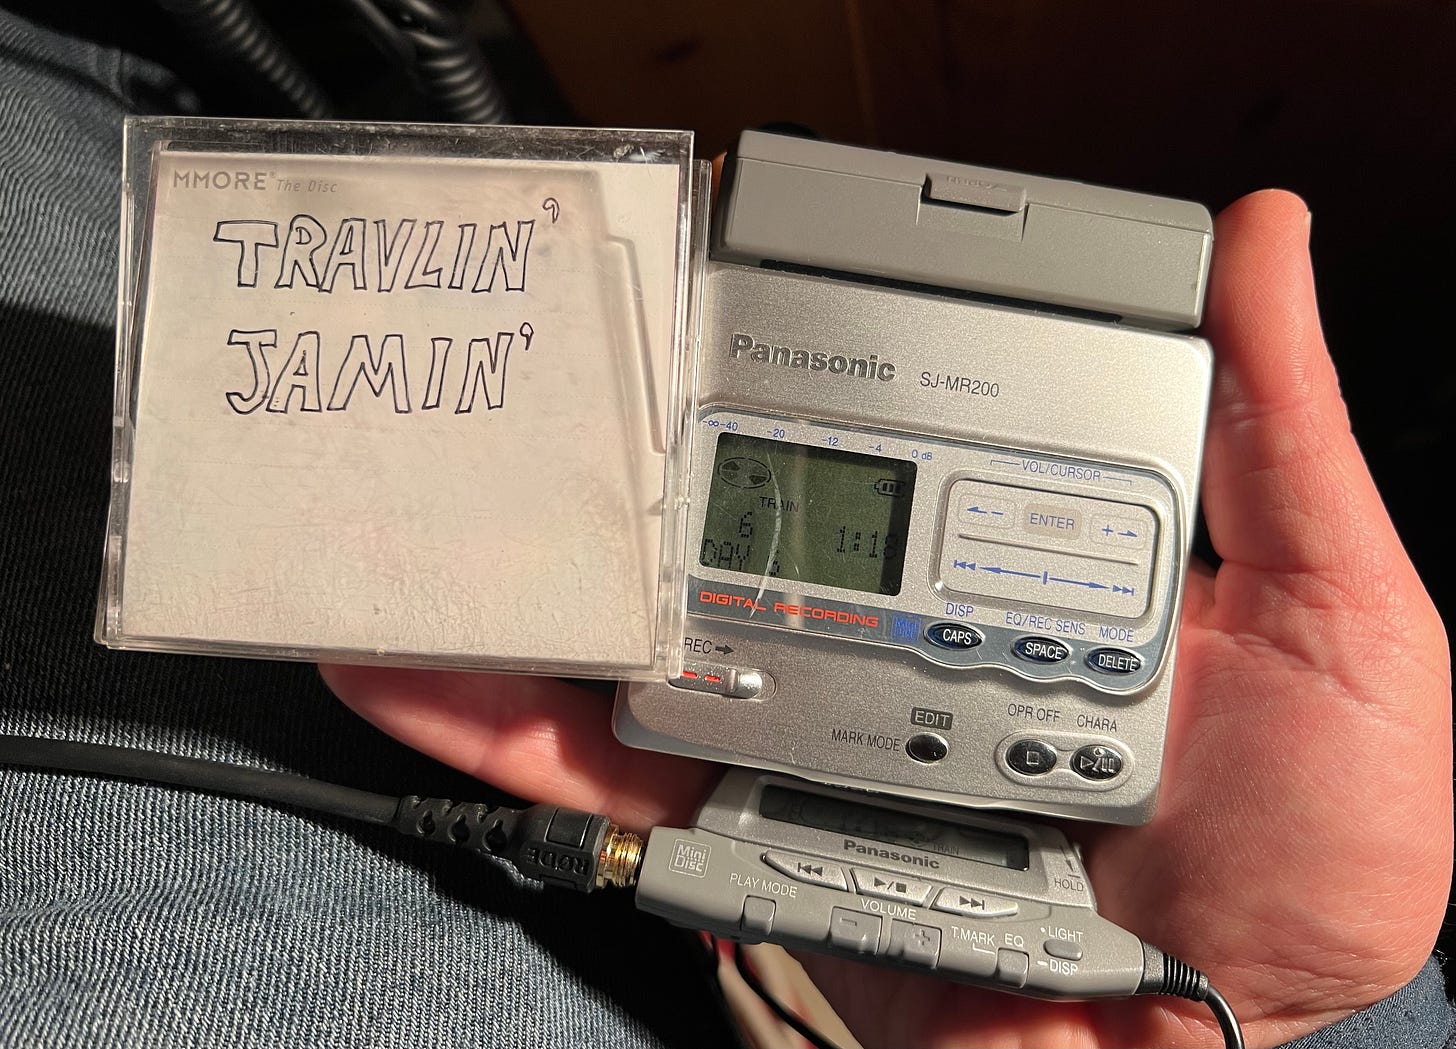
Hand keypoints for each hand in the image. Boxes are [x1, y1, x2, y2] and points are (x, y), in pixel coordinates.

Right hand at [322, 191, 1450, 1047]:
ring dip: (520, 569)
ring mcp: (802, 726)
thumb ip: (1281, 437)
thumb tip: (1260, 238)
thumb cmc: (1305, 848)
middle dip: (617, 444)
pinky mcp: (746, 825)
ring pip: (635, 633)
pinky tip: (410, 664)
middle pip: (727, 518)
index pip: (881, 422)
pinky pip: (604, 773)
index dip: (803, 347)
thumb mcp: (1337, 613)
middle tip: (524, 365)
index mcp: (1003, 556)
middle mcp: (883, 626)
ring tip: (422, 494)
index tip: (720, 273)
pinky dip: (501, 723)